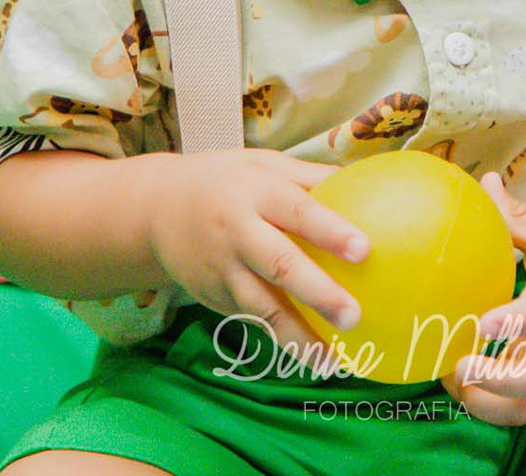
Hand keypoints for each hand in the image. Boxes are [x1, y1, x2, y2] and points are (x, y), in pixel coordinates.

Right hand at [145, 149, 367, 371]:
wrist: (155, 210)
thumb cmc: (228, 182)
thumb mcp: (263, 164)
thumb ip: (310, 176)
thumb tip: (370, 180)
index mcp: (257, 193)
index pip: (297, 211)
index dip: (329, 231)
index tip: (364, 249)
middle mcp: (238, 232)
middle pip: (279, 264)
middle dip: (317, 293)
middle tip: (353, 317)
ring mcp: (223, 270)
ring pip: (260, 308)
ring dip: (296, 337)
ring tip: (331, 362)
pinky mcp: (214, 298)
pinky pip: (251, 320)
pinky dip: (279, 340)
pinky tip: (310, 357)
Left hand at [439, 173, 525, 425]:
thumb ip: (514, 218)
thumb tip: (481, 181)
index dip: (514, 322)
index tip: (482, 325)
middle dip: (494, 381)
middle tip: (458, 367)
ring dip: (487, 405)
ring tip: (453, 383)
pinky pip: (525, 405)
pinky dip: (491, 403)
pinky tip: (462, 384)